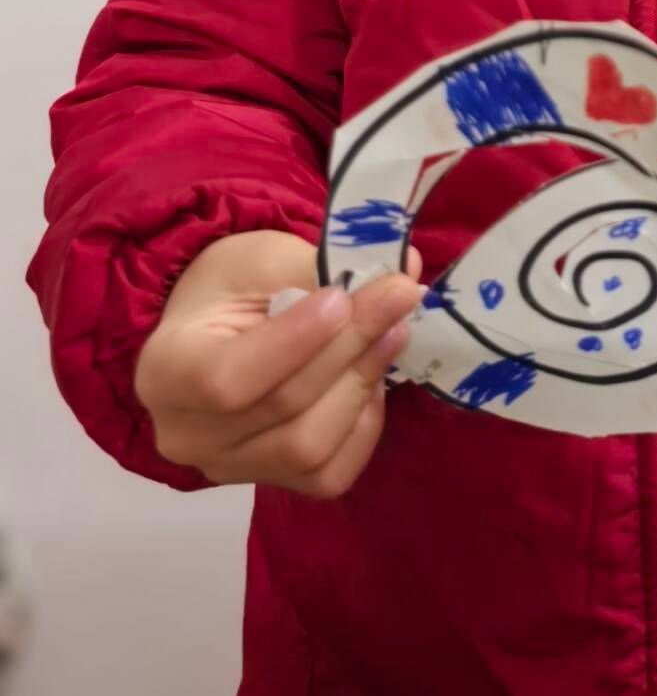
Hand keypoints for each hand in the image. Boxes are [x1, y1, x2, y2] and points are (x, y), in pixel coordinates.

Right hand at [135, 229, 422, 498]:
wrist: (218, 322)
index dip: (295, 342)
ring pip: (310, 448)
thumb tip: (406, 271)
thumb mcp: (266, 260)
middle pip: (283, 408)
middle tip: (399, 296)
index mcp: (165, 371)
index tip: (341, 297)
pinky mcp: (270, 483)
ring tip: (394, 331)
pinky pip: (329, 475)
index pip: (227, 379)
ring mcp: (227, 469)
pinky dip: (363, 426)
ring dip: (363, 383)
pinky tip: (371, 380)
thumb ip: (327, 269)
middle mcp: (186, 435)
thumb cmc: (234, 285)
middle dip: (350, 348)